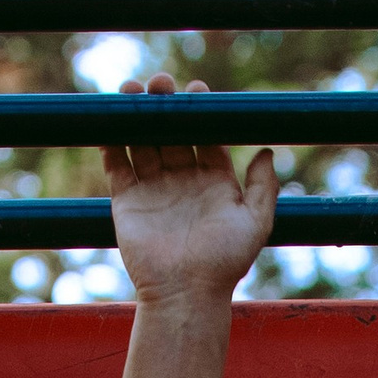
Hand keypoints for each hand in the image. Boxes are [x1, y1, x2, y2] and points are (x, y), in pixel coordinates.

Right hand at [104, 77, 277, 309]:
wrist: (184, 293)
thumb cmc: (224, 263)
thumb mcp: (255, 224)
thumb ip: (264, 188)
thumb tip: (267, 151)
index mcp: (214, 181)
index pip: (205, 134)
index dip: (200, 109)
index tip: (196, 89)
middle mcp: (183, 179)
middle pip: (172, 130)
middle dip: (165, 103)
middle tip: (161, 83)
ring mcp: (153, 187)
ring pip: (142, 139)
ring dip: (137, 112)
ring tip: (132, 88)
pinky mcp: (126, 199)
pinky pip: (116, 162)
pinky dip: (112, 139)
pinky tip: (111, 116)